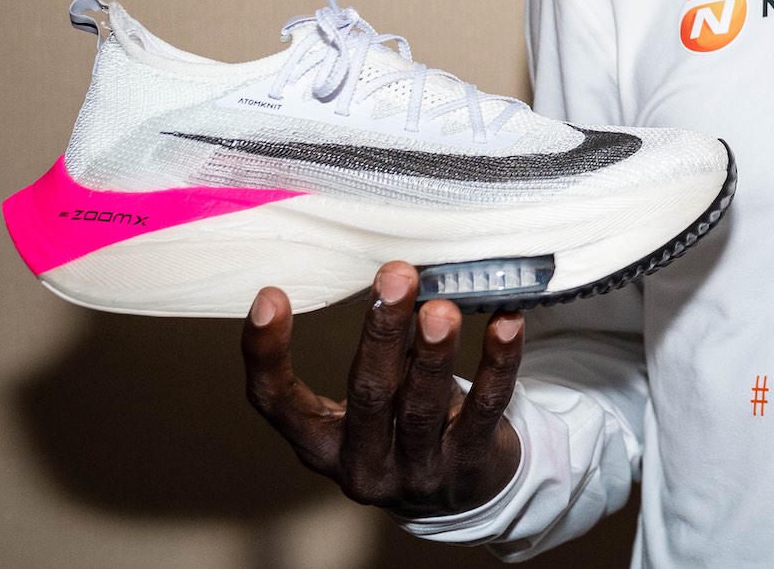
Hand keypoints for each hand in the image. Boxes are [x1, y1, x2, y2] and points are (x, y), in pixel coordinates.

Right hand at [241, 261, 525, 518]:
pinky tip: (506, 322)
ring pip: (424, 404)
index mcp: (321, 444)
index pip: (277, 403)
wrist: (459, 498)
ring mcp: (418, 470)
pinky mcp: (470, 465)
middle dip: (382, 332)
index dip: (266, 353)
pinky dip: (498, 362)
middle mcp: (364, 463)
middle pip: (367, 394)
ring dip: (434, 352)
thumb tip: (390, 275)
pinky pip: (487, 407)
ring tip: (441, 309)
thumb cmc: (402, 430)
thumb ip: (372, 356)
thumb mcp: (366, 408)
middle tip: (395, 277)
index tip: (270, 295)